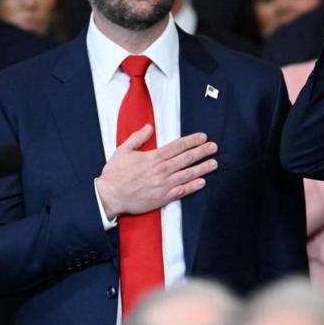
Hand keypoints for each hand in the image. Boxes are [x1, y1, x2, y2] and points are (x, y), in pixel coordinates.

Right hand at [96, 126, 217, 218]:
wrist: (109, 196)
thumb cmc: (115, 174)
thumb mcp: (123, 150)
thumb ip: (138, 138)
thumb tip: (149, 127)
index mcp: (153, 157)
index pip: (178, 146)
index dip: (192, 141)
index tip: (203, 137)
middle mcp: (162, 170)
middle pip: (187, 158)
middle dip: (202, 151)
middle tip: (214, 147)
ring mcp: (164, 184)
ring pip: (188, 174)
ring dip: (203, 168)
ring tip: (214, 163)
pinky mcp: (163, 197)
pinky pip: (182, 191)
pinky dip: (193, 186)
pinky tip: (202, 182)